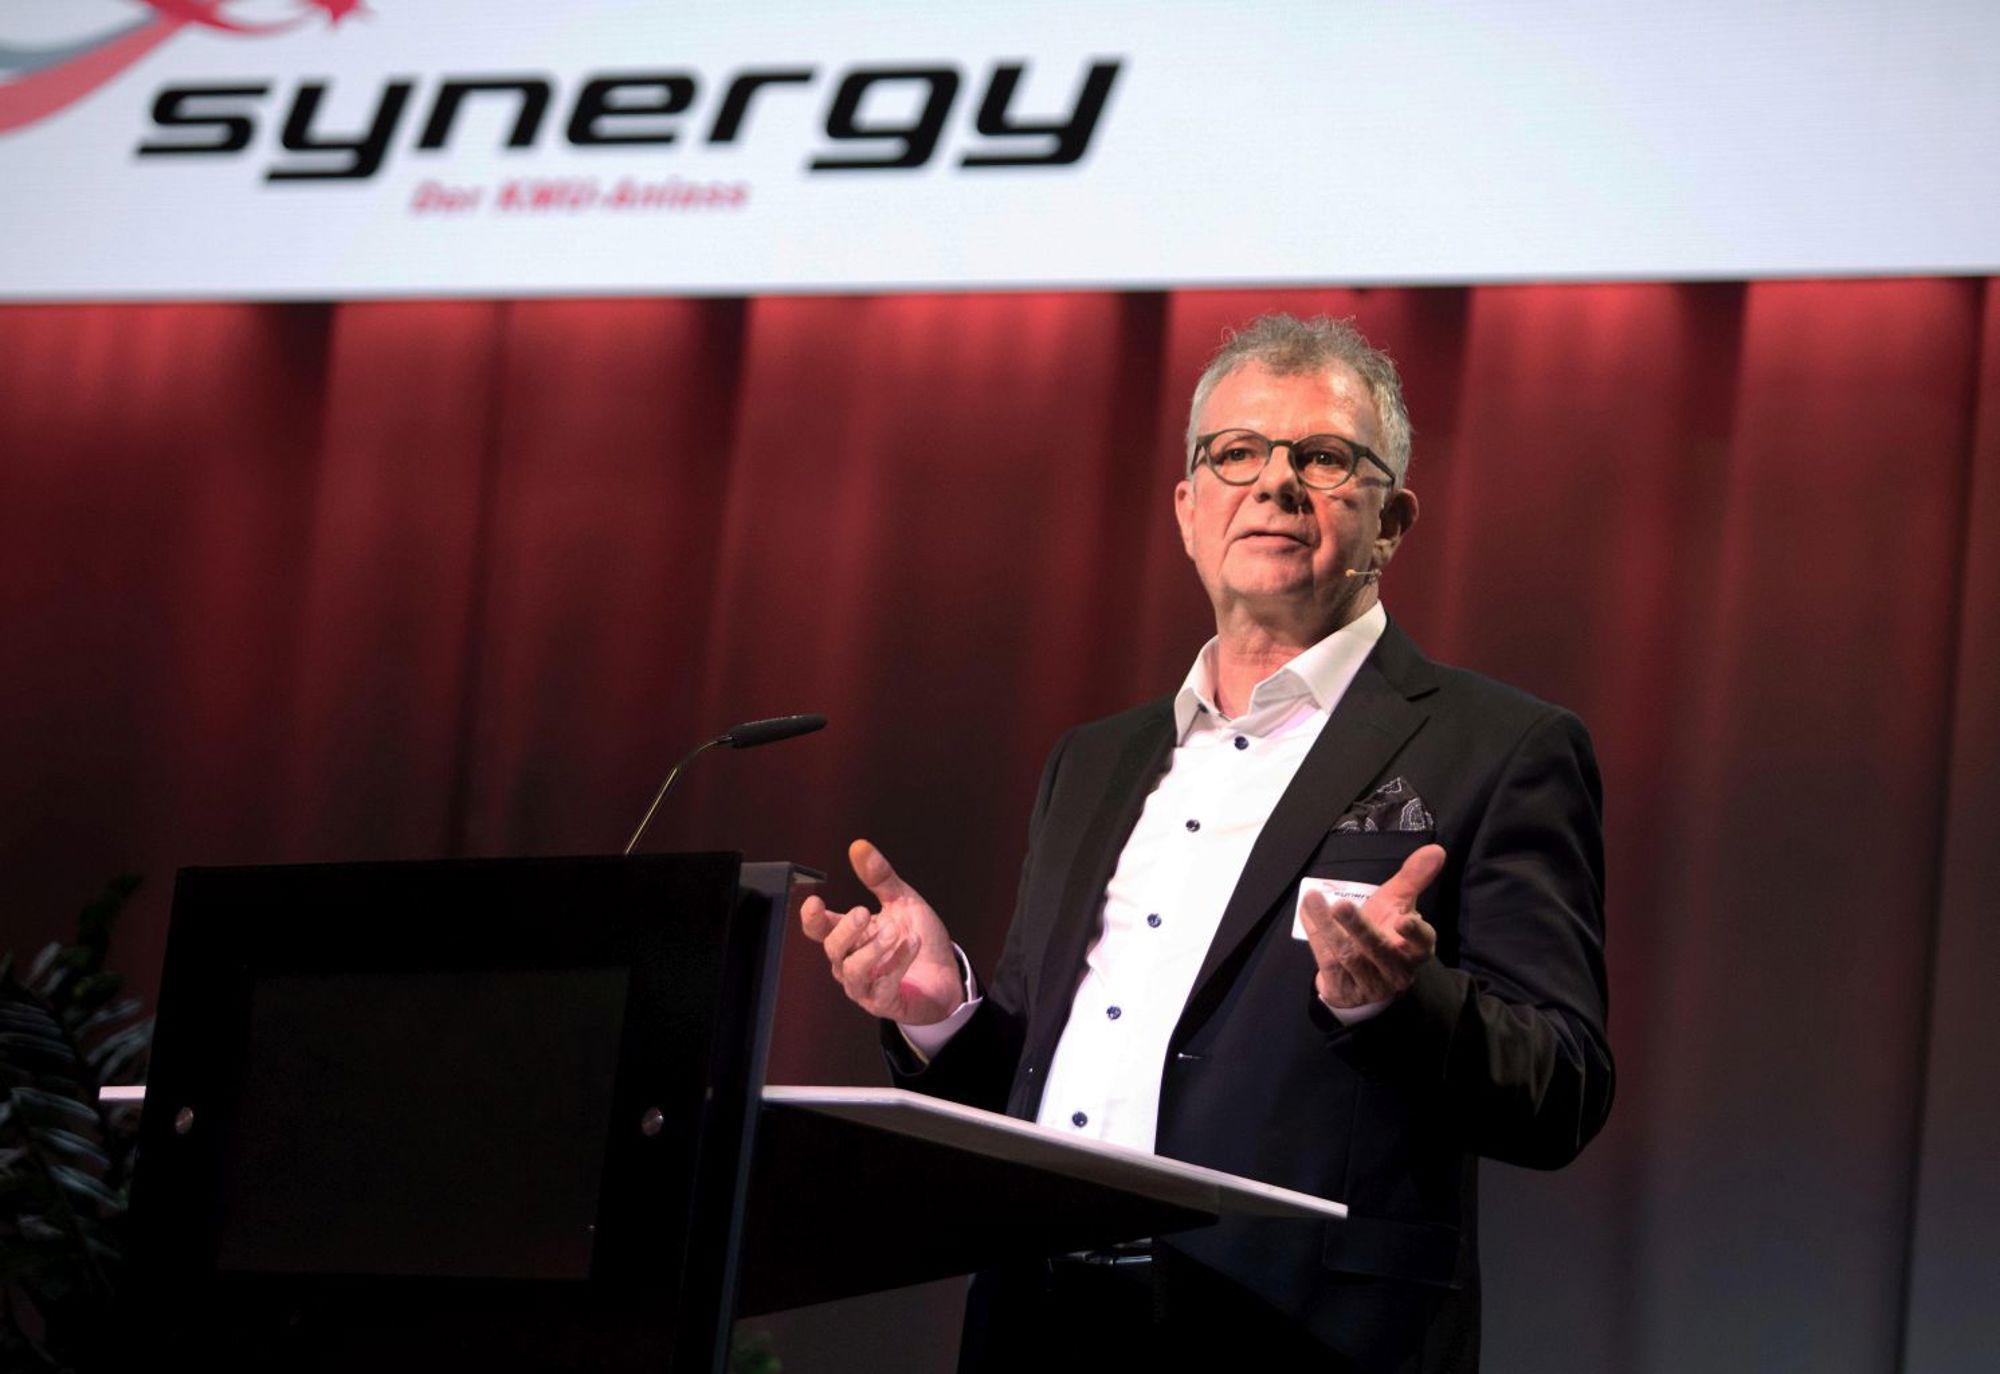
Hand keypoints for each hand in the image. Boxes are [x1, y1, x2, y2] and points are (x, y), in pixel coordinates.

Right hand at [799, 838, 965, 1024]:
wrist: (947, 977)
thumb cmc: (918, 939)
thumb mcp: (903, 902)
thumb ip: (880, 877)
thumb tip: (858, 846)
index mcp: (851, 936)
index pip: (819, 929)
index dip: (812, 918)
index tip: (815, 901)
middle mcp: (851, 962)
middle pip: (833, 949)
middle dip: (846, 930)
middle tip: (864, 912)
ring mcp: (865, 987)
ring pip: (853, 971)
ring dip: (873, 949)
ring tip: (896, 931)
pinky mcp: (884, 1003)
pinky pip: (882, 987)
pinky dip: (897, 964)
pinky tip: (913, 944)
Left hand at [1299, 843, 1444, 1008]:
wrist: (1361, 977)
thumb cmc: (1384, 933)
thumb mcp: (1398, 904)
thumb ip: (1413, 879)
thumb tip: (1436, 849)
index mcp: (1415, 951)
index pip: (1422, 944)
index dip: (1414, 933)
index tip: (1403, 920)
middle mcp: (1396, 971)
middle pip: (1378, 950)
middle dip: (1359, 928)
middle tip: (1341, 905)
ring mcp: (1369, 984)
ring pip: (1348, 956)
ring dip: (1329, 927)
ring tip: (1314, 899)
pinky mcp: (1345, 991)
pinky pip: (1327, 962)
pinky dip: (1316, 935)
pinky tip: (1306, 911)